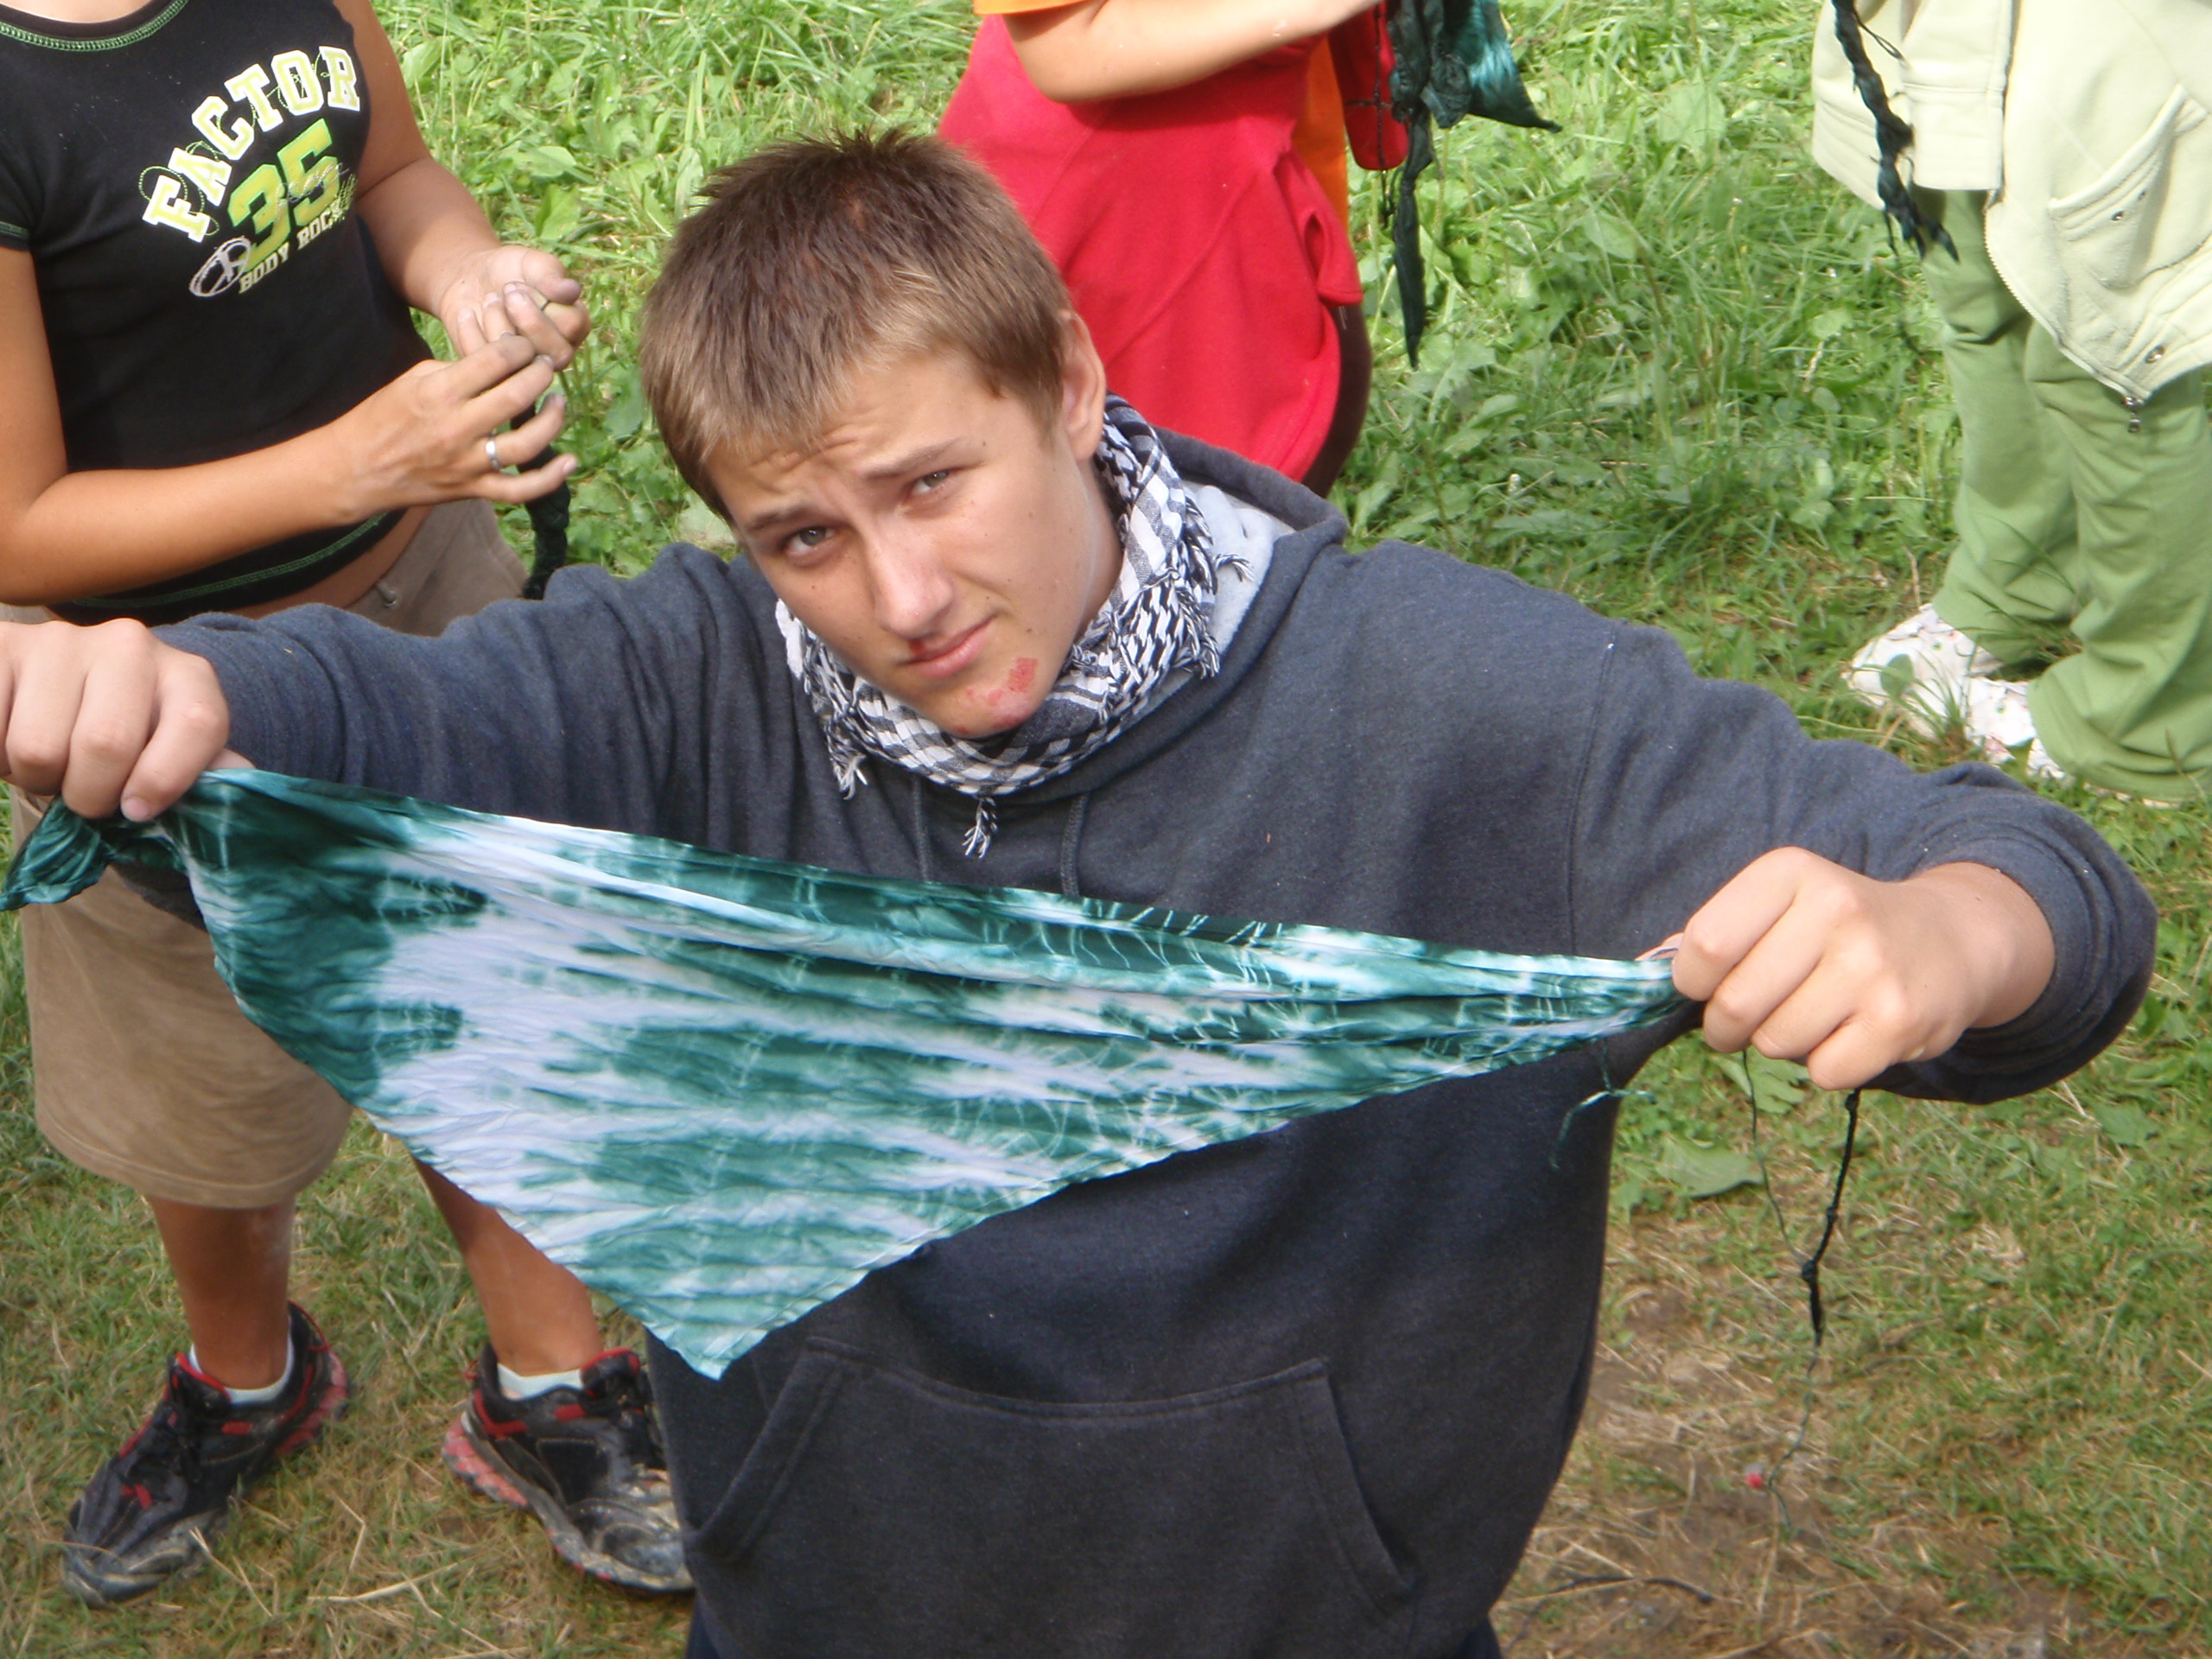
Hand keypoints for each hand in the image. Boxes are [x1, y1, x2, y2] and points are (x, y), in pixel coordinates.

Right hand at [0, 620, 236, 820]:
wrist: (55, 693)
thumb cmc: (124, 739)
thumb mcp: (171, 756)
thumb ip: (202, 771)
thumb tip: (238, 779)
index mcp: (187, 675)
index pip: (198, 724)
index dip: (165, 780)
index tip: (136, 811)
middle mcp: (129, 644)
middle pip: (106, 744)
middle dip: (89, 793)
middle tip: (84, 794)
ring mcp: (60, 640)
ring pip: (37, 748)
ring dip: (37, 777)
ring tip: (49, 761)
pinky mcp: (0, 646)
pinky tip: (9, 738)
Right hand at [325, 334, 575, 513]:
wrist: (356, 468)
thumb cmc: (384, 415)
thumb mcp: (414, 379)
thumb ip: (459, 370)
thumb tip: (502, 363)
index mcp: (439, 393)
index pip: (495, 360)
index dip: (519, 347)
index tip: (526, 345)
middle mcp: (457, 428)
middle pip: (516, 397)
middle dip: (540, 375)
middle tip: (546, 365)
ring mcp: (468, 463)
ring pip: (526, 444)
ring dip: (552, 421)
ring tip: (560, 402)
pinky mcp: (473, 490)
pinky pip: (521, 490)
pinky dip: (550, 479)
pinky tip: (571, 461)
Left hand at [432, 245, 588, 366]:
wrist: (471, 282)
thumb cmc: (509, 270)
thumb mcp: (531, 263)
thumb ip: (552, 273)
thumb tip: (572, 290)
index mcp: (575, 326)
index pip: (572, 324)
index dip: (541, 302)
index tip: (517, 283)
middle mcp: (559, 352)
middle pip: (557, 352)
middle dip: (526, 318)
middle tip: (506, 292)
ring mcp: (531, 367)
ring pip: (526, 360)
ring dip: (501, 323)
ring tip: (489, 300)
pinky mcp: (500, 374)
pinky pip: (492, 364)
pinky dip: (474, 333)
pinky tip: (469, 314)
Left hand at [1662, 848, 2055, 1090]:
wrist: (1953, 938)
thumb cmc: (1837, 928)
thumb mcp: (1779, 906)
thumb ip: (1713, 936)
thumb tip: (1638, 974)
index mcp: (1790, 872)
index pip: (1704, 944)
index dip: (1692, 982)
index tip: (1706, 986)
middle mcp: (1835, 910)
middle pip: (1736, 1003)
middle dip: (1728, 1026)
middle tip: (1746, 1020)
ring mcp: (1871, 966)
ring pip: (1777, 1043)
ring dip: (1781, 1044)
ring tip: (1812, 1014)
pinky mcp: (1899, 1020)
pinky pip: (1823, 1072)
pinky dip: (1826, 1066)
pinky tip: (1850, 1033)